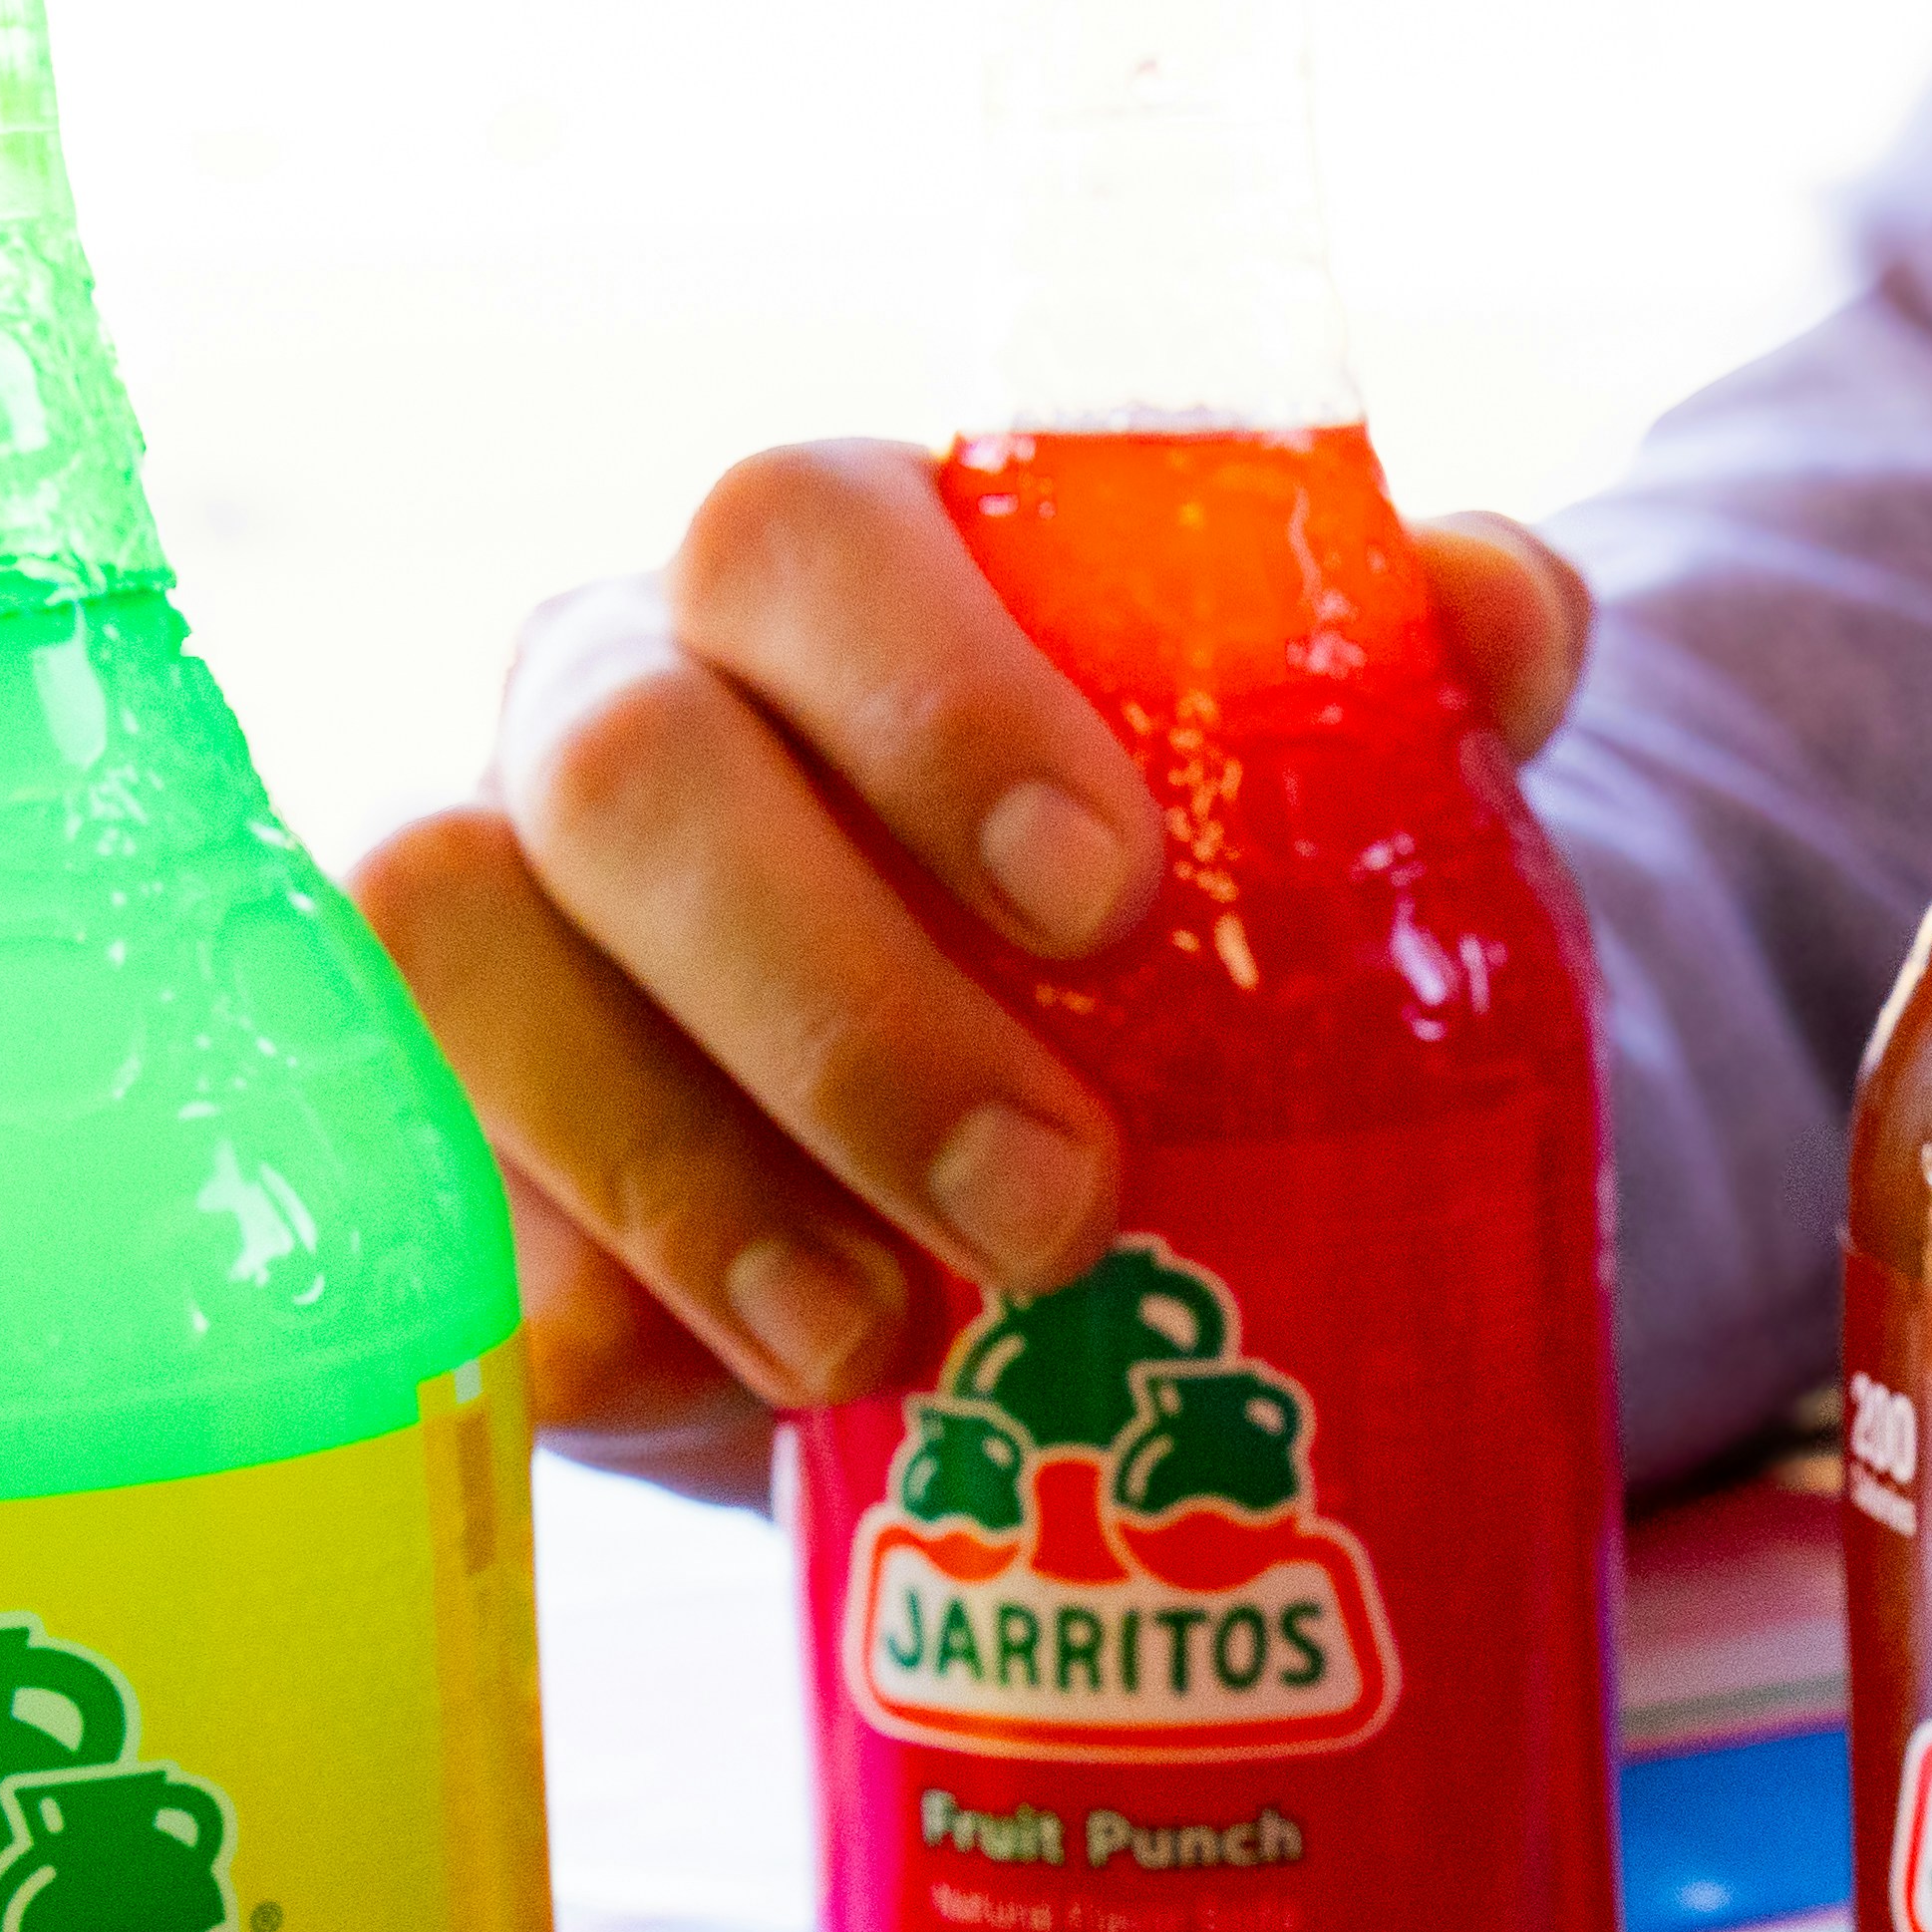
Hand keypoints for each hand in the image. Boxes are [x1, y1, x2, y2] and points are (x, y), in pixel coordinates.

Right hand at [352, 445, 1586, 1494]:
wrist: (981, 1151)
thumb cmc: (1124, 926)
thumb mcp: (1273, 817)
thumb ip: (1393, 695)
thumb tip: (1507, 619)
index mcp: (812, 584)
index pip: (804, 539)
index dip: (934, 704)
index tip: (1106, 898)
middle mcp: (610, 711)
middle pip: (626, 773)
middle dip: (839, 1002)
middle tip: (1057, 1207)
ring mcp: (485, 915)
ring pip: (462, 958)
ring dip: (681, 1165)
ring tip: (876, 1343)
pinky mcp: (429, 1133)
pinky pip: (425, 1195)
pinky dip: (570, 1299)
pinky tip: (713, 1393)